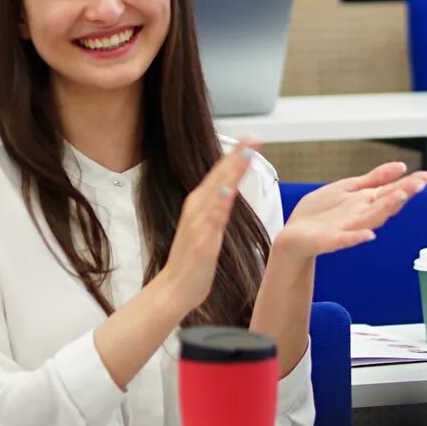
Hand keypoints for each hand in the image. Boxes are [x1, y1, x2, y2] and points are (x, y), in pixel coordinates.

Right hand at [153, 144, 257, 317]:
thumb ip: (216, 209)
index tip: (250, 138)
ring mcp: (198, 225)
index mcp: (198, 205)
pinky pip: (212, 221)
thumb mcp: (206, 227)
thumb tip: (228, 190)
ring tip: (245, 154)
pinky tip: (228, 191)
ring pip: (217, 193)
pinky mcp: (202, 243)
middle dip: (235, 156)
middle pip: (218, 177)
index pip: (219, 174)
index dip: (234, 155)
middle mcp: (196, 210)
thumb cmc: (192, 260)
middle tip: (252, 136)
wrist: (174, 289)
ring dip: (230, 173)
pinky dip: (219, 205)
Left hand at [276, 161, 426, 258]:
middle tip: (418, 184)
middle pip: (386, 204)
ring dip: (386, 210)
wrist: (294, 235)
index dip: (410, 183)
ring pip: (371, 219)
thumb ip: (374, 179)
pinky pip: (345, 240)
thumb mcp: (349, 188)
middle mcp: (361, 215)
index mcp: (365, 202)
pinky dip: (357, 238)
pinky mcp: (330, 240)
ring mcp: (347, 229)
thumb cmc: (320, 213)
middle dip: (402, 194)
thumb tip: (401, 167)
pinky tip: (368, 235)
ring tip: (400, 198)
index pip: (392, 191)